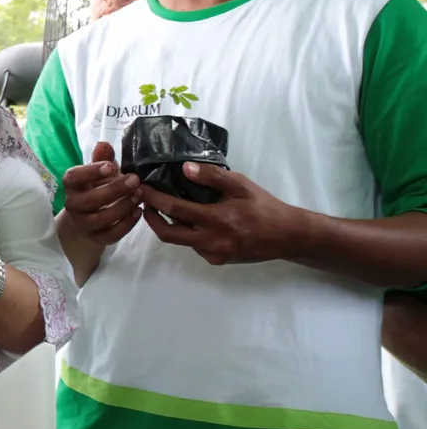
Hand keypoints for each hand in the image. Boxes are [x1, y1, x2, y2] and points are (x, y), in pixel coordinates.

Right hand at [59, 141, 141, 246]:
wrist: (88, 219)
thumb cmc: (96, 189)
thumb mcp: (99, 172)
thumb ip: (102, 159)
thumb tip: (104, 143)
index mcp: (72, 185)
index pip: (74, 177)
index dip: (91, 172)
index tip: (111, 166)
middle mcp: (73, 205)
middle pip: (90, 200)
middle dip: (115, 190)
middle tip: (135, 180)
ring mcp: (84, 223)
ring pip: (102, 218)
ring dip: (124, 206)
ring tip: (140, 196)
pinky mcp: (97, 237)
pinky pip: (112, 234)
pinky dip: (128, 223)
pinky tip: (139, 212)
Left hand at [139, 164, 305, 264]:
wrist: (287, 236)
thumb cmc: (264, 207)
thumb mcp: (241, 185)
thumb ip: (212, 177)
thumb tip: (184, 169)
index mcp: (217, 220)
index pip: (174, 209)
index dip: (153, 198)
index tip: (141, 188)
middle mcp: (211, 241)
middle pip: (167, 234)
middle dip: (151, 218)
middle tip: (145, 202)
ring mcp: (213, 253)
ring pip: (181, 241)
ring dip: (169, 225)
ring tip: (165, 208)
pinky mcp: (217, 260)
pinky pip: (194, 246)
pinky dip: (187, 233)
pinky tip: (191, 220)